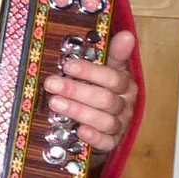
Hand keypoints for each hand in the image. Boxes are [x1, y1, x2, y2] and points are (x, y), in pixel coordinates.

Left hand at [45, 29, 137, 153]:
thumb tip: (127, 35)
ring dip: (78, 111)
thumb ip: (114, 54)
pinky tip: (79, 130)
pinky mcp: (112, 142)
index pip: (113, 78)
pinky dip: (94, 137)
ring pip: (105, 120)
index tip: (68, 66)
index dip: (90, 72)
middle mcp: (125, 105)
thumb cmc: (104, 88)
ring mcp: (119, 125)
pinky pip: (106, 142)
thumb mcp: (109, 68)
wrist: (107, 120)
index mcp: (126, 85)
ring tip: (55, 103)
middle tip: (52, 83)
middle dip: (76, 91)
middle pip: (105, 99)